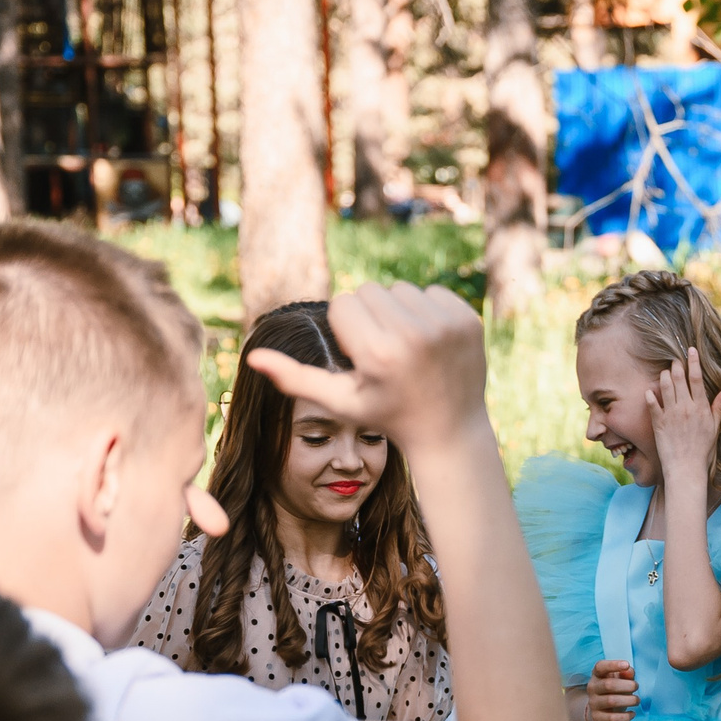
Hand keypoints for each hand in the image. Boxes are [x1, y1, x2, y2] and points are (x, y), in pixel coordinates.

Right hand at [244, 281, 486, 450]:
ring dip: (399, 313)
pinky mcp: (468, 320)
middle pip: (370, 291)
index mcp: (379, 353)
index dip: (348, 331)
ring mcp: (446, 326)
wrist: (450, 431)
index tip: (364, 358)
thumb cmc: (387, 416)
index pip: (343, 304)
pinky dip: (428, 312)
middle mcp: (414, 335)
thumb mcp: (340, 402)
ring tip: (409, 351)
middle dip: (371, 318)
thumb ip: (295, 380)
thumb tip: (252, 357)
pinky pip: (432, 292)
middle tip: (387, 355)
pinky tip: (433, 346)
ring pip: (400, 289)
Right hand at [584, 659, 637, 720]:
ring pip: (611, 701)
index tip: (627, 665)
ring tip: (637, 700)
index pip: (600, 666)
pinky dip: (625, 716)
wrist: (602, 712)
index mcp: (597, 675)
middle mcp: (592, 687)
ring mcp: (593, 703)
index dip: (613, 665)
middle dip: (627, 685)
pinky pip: (612, 718)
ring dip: (629, 700)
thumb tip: (629, 671)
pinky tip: (633, 713)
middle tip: (636, 686)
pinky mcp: (597, 718)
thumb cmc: (614, 691)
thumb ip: (626, 673)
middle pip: (608, 684)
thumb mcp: (621, 680)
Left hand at [647, 348, 720, 484]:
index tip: (690, 350)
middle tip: (674, 359)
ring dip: (663, 376)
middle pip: (679, 378)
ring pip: (665, 386)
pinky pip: (652, 404)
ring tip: (664, 372)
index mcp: (701, 408)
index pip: (696, 378)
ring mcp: (670, 414)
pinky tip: (648, 391)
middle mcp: (685, 407)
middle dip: (676, 365)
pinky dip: (650, 395)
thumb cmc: (703, 451)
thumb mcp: (715, 429)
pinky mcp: (658, 423)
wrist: (686, 469)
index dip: (693, 362)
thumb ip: (719, 407)